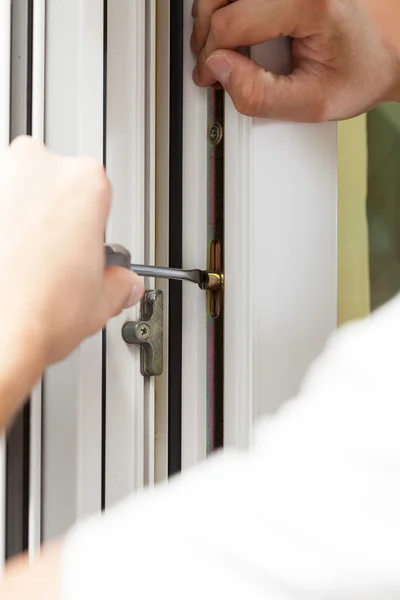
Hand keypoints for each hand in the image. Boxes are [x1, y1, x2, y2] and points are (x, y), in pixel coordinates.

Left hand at [0, 137, 143, 372]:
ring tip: (23, 262)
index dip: (91, 223)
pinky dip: (1, 231)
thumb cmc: (36, 312)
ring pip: (14, 190)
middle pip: (52, 182)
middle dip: (53, 214)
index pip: (96, 191)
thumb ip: (119, 283)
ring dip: (19, 219)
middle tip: (53, 254)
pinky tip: (6, 261)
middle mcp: (36, 168)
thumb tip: (124, 283)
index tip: (85, 243)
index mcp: (83, 183)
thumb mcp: (102, 302)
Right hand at [191, 0, 399, 121]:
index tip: (209, 75)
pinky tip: (237, 24)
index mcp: (310, 1)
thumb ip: (260, 94)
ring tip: (220, 44)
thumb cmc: (367, 68)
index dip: (210, 56)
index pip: (231, 23)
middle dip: (206, 32)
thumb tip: (219, 72)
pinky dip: (233, 4)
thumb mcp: (313, 101)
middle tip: (209, 60)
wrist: (397, 46)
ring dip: (215, 12)